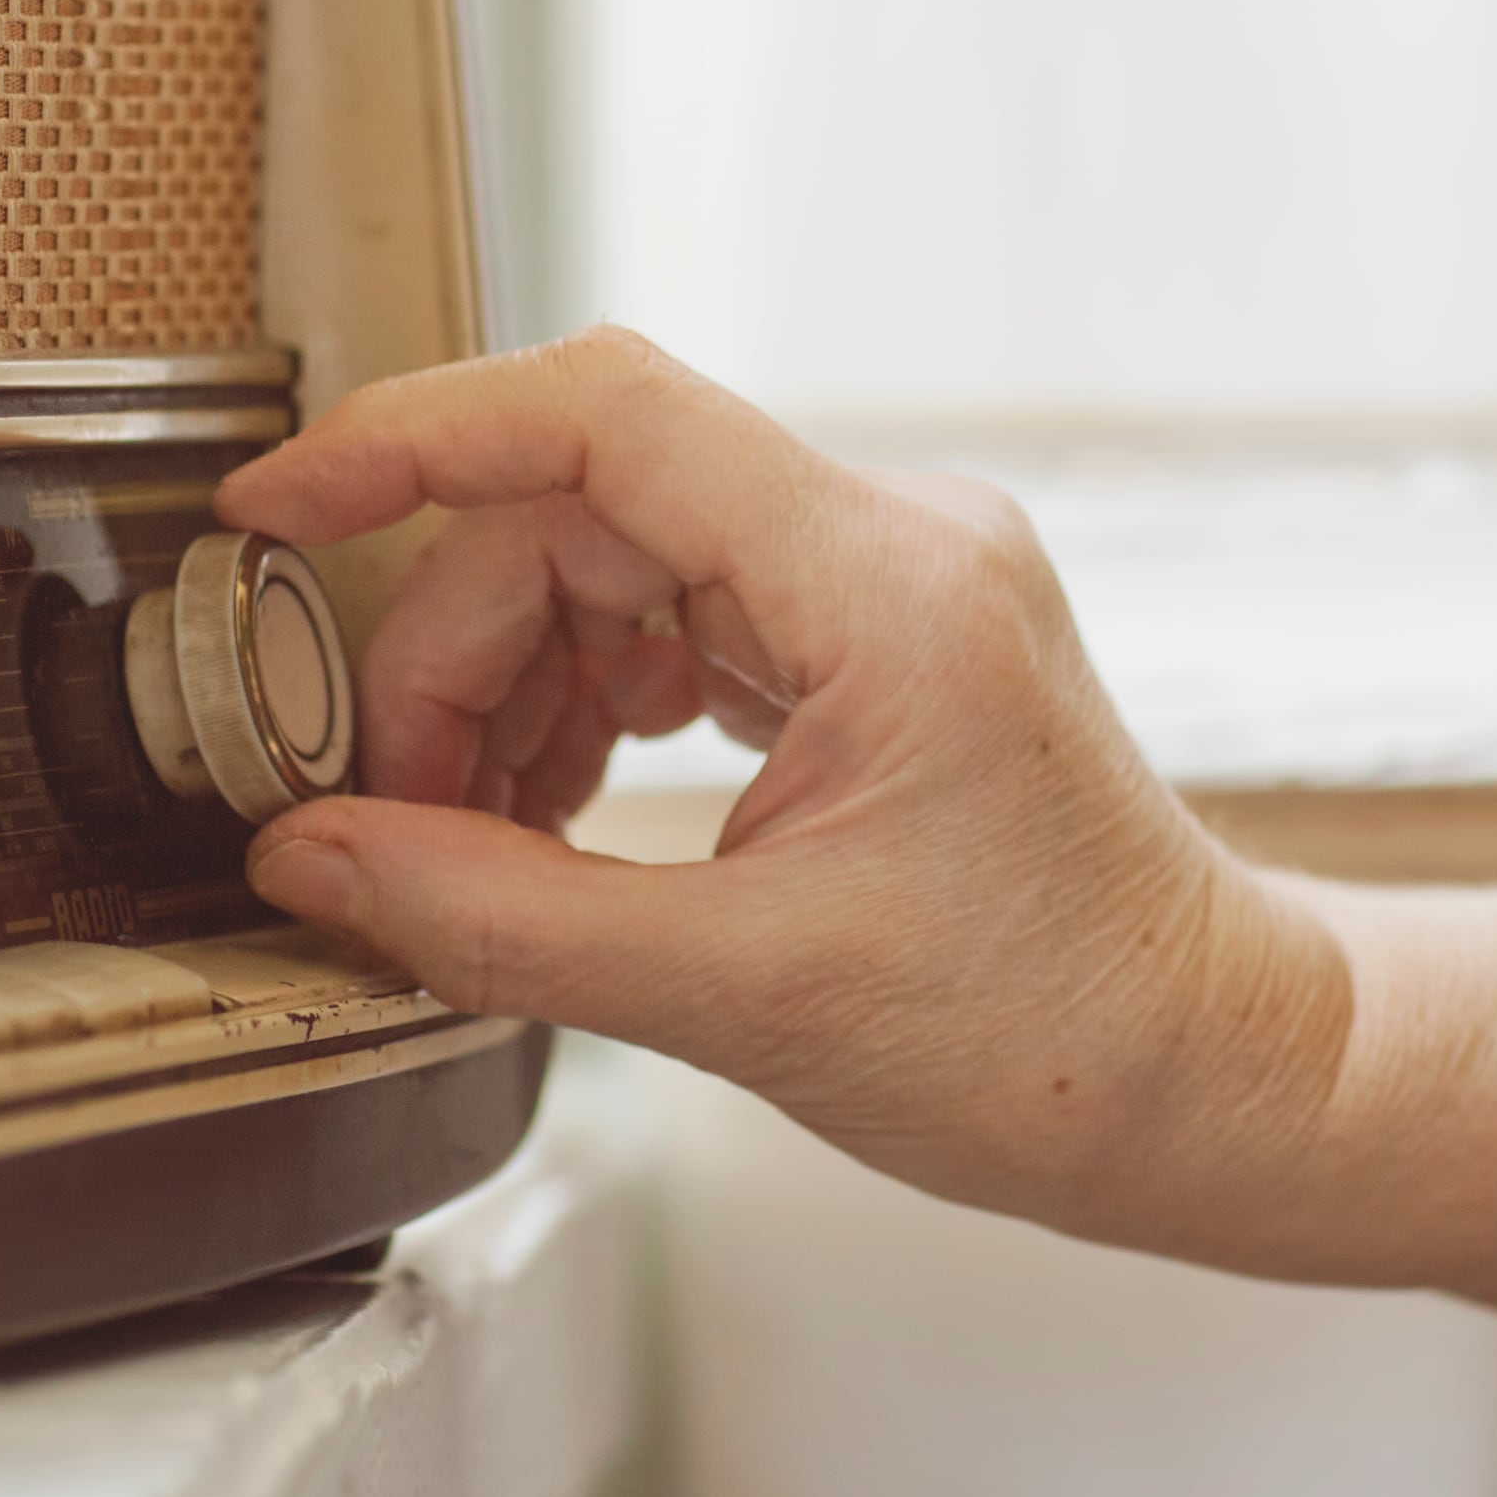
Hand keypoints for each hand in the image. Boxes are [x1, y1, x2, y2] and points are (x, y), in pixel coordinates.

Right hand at [210, 331, 1352, 1263]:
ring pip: (616, 566)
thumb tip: (312, 862)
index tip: (278, 516)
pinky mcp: (878, 642)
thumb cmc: (1055, 1045)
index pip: (605, 414)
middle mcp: (893, 541)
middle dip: (454, 653)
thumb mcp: (745, 998)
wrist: (1218, 1082)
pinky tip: (549, 822)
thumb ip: (502, 918)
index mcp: (886, 582)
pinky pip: (676, 620)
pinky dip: (585, 711)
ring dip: (510, 691)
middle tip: (389, 818)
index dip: (415, 441)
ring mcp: (890, 584)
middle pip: (584, 512)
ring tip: (471, 846)